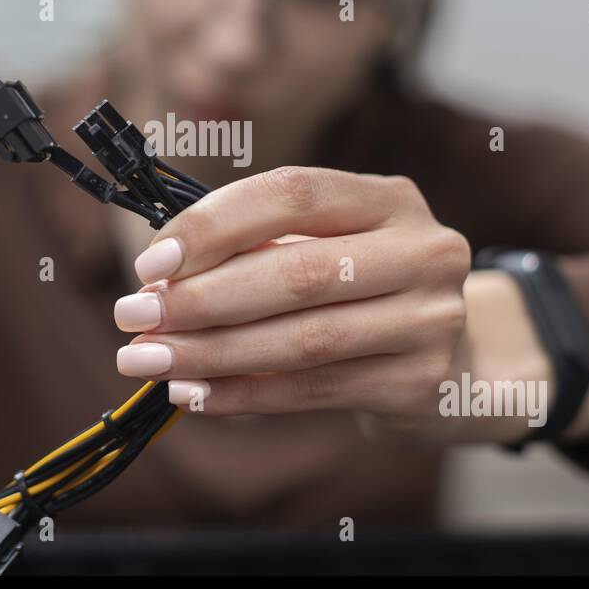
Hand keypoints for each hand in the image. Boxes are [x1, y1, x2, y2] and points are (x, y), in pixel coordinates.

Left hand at [113, 166, 482, 442]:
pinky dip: (244, 393)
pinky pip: (313, 390)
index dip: (215, 224)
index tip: (151, 260)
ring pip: (303, 338)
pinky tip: (194, 394)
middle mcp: (424, 250)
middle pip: (297, 271)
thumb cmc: (362, 293)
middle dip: (201, 296)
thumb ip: (260, 251)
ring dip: (211, 351)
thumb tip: (159, 278)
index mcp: (390, 199)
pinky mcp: (420, 382)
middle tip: (134, 315)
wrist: (454, 365)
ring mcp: (431, 319)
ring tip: (149, 359)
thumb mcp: (327, 249)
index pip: (293, 193)